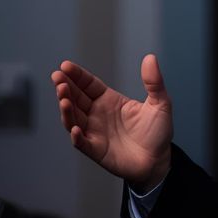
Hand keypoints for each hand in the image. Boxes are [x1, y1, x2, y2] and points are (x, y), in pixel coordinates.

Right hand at [51, 54, 172, 191]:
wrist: (158, 160)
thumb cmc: (158, 131)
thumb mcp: (160, 103)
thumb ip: (154, 82)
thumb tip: (150, 57)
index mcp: (110, 100)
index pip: (88, 85)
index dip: (76, 76)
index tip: (65, 66)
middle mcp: (98, 114)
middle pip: (76, 98)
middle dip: (65, 88)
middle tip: (58, 78)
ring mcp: (95, 132)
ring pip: (74, 118)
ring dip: (67, 109)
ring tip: (63, 98)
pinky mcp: (96, 150)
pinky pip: (82, 142)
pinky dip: (76, 136)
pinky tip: (75, 128)